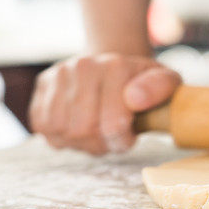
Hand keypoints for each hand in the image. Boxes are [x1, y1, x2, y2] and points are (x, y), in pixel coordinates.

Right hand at [29, 54, 180, 154]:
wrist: (114, 66)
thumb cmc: (142, 83)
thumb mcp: (165, 83)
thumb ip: (159, 89)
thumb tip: (134, 98)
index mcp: (116, 66)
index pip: (112, 125)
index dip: (120, 140)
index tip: (128, 135)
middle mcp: (84, 65)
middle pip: (82, 131)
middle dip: (98, 143)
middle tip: (109, 135)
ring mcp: (60, 73)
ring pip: (59, 130)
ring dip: (78, 141)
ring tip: (93, 130)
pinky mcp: (43, 84)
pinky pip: (42, 125)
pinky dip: (59, 135)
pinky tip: (75, 126)